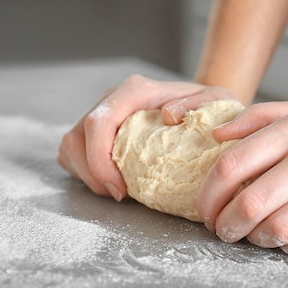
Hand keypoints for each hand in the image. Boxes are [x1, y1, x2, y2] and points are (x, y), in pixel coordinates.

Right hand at [57, 74, 235, 200]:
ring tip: (117, 190)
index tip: (120, 190)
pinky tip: (110, 182)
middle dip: (92, 175)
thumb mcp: (216, 101)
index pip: (99, 122)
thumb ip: (198, 103)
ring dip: (87, 175)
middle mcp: (112, 99)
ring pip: (71, 146)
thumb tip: (168, 116)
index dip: (100, 160)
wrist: (202, 108)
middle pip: (77, 137)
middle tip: (120, 195)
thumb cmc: (209, 109)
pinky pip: (73, 153)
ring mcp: (101, 113)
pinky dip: (85, 173)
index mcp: (134, 91)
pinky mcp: (96, 130)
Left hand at [197, 101, 287, 259]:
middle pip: (250, 202)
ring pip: (277, 229)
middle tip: (223, 230)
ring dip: (256, 239)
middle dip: (226, 224)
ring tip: (255, 236)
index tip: (206, 211)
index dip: (208, 195)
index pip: (232, 164)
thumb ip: (259, 118)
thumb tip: (216, 135)